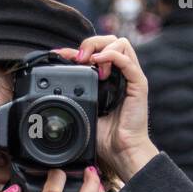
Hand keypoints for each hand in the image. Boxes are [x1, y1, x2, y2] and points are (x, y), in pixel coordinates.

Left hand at [50, 35, 157, 183]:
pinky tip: (99, 62)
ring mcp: (130, 77)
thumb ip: (73, 98)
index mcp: (108, 79)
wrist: (121, 151)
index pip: (96, 51)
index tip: (60, 55)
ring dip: (101, 48)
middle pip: (109, 40)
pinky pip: (127, 59)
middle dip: (91, 43)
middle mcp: (120, 74)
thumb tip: (53, 90)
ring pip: (120, 43)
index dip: (78, 49)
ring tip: (91, 64)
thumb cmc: (104, 137)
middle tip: (78, 58)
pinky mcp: (138, 84)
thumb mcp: (82, 112)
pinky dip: (111, 55)